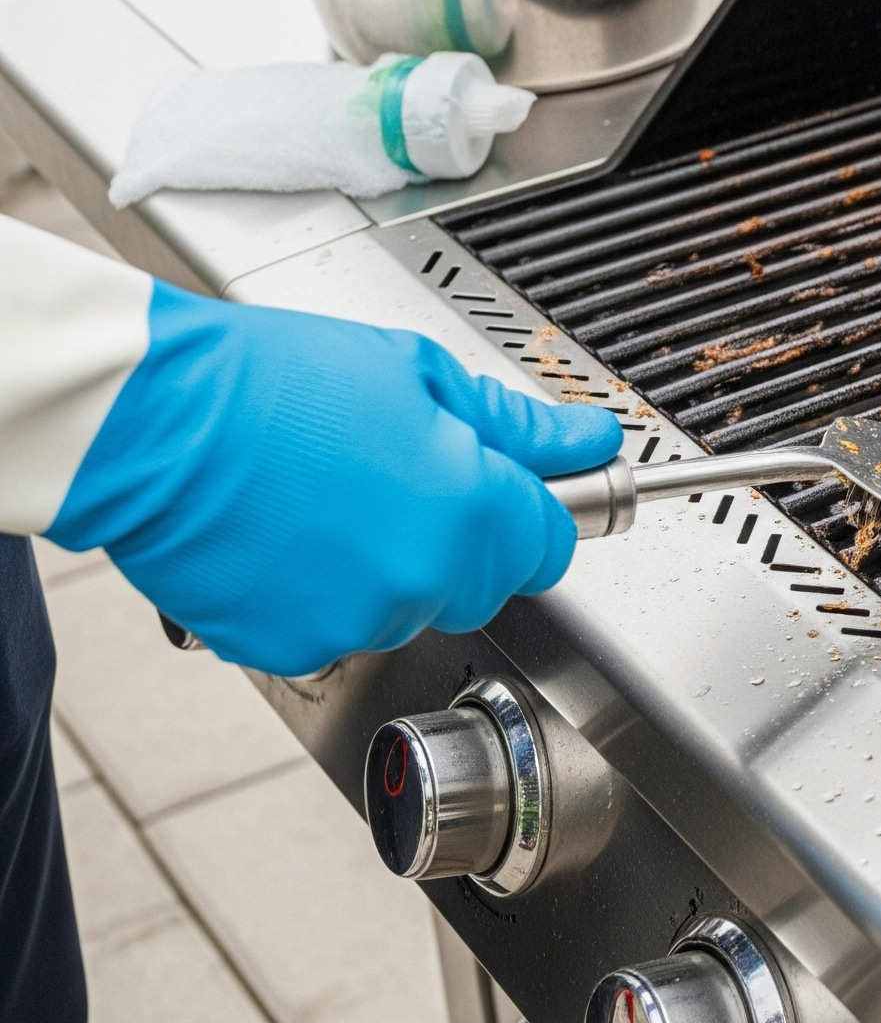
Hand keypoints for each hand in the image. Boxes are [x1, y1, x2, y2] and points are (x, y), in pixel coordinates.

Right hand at [45, 284, 623, 676]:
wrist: (150, 418)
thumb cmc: (273, 381)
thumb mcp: (417, 374)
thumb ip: (515, 426)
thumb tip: (587, 440)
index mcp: (471, 513)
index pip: (550, 545)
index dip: (531, 511)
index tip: (514, 489)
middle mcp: (422, 582)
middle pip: (480, 582)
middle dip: (459, 536)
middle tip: (398, 472)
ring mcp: (354, 622)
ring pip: (406, 607)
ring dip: (385, 565)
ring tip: (326, 494)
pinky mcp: (288, 648)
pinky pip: (334, 628)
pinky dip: (319, 592)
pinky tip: (287, 534)